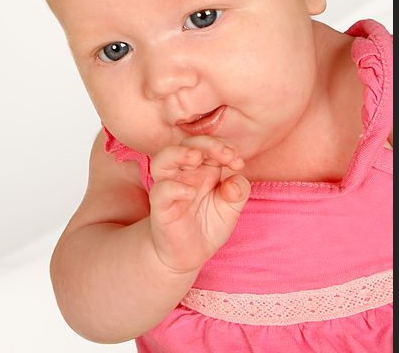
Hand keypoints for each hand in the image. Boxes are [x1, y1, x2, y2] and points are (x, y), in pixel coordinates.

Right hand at [148, 135, 250, 273]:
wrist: (188, 255)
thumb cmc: (208, 225)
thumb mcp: (231, 208)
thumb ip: (238, 191)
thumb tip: (235, 180)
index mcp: (204, 168)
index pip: (210, 145)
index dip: (225, 147)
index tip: (238, 163)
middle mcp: (185, 173)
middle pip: (187, 144)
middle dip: (207, 143)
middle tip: (226, 155)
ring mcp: (170, 188)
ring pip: (163, 159)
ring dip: (180, 153)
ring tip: (197, 157)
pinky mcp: (161, 207)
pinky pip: (161, 191)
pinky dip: (174, 187)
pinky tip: (190, 192)